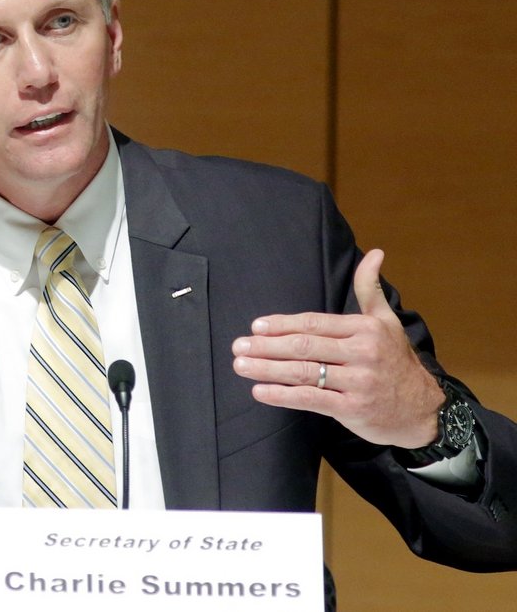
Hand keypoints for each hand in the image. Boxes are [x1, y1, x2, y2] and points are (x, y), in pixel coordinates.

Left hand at [231, 249, 444, 447]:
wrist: (424, 409)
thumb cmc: (396, 361)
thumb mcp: (387, 321)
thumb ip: (371, 289)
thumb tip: (375, 253)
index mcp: (365, 328)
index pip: (314, 323)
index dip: (282, 324)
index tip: (256, 326)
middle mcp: (362, 352)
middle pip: (304, 346)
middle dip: (266, 346)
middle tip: (238, 347)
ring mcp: (357, 382)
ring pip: (303, 372)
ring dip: (267, 369)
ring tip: (241, 366)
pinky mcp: (353, 408)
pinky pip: (311, 399)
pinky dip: (282, 395)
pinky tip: (260, 391)